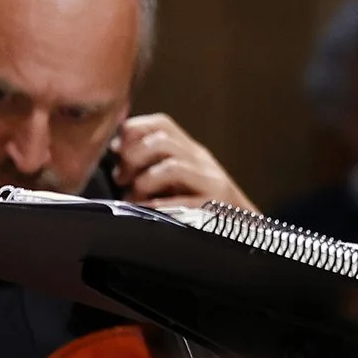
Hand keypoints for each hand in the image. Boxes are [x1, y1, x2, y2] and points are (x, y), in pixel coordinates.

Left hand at [111, 112, 256, 211]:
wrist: (242, 233)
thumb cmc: (197, 208)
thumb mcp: (175, 179)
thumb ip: (150, 163)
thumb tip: (114, 148)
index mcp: (189, 151)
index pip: (161, 124)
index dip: (133, 131)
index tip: (116, 153)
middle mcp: (200, 161)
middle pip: (162, 141)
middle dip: (133, 157)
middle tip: (122, 179)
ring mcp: (209, 183)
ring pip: (172, 167)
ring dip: (144, 183)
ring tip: (134, 200)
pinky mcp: (212, 207)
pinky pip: (181, 202)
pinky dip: (156, 207)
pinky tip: (145, 213)